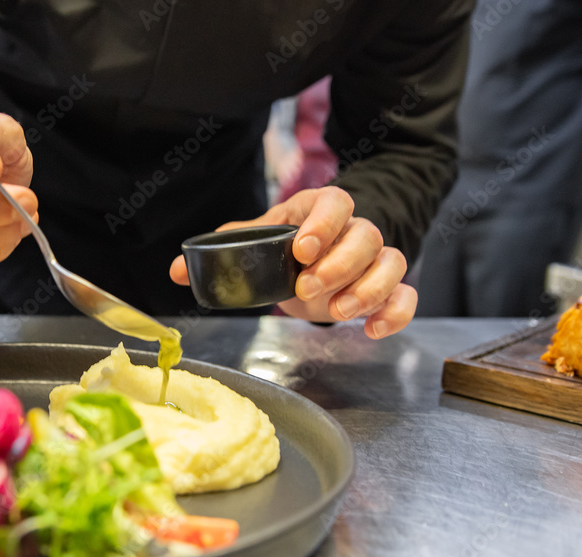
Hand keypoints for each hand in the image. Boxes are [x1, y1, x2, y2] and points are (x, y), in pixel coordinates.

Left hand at [170, 186, 416, 338]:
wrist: (310, 264)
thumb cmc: (283, 250)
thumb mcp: (255, 244)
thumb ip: (223, 252)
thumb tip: (175, 271)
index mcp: (318, 211)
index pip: (335, 202)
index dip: (323, 224)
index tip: (301, 249)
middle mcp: (353, 231)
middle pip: (367, 235)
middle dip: (339, 265)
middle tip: (308, 288)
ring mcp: (374, 260)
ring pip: (392, 263)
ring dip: (368, 290)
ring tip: (337, 313)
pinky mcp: (387, 289)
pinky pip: (406, 295)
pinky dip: (396, 313)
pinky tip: (372, 330)